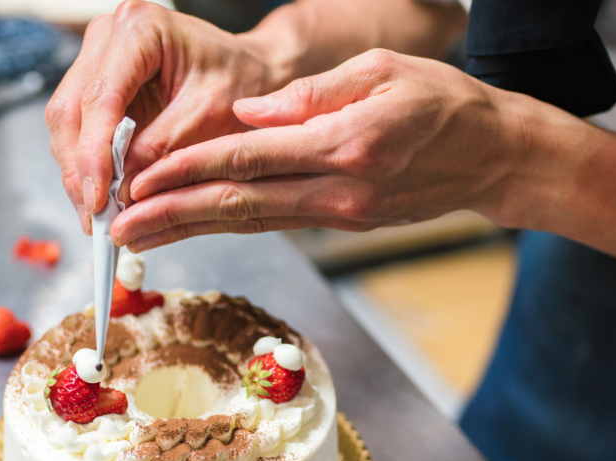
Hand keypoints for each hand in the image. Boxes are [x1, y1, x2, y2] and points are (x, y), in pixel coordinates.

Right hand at [46, 0, 277, 233]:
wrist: (251, 70)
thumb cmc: (240, 80)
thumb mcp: (210, 116)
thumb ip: (163, 147)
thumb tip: (122, 187)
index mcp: (140, 28)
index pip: (101, 96)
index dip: (93, 152)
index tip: (99, 197)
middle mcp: (109, 36)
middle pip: (72, 109)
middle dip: (81, 169)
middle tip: (96, 218)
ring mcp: (98, 59)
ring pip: (67, 123)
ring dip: (79, 173)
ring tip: (98, 217)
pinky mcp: (98, 84)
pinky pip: (79, 130)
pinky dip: (88, 166)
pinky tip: (102, 197)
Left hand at [112, 49, 533, 250]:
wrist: (497, 157)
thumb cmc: (446, 103)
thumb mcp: (385, 71)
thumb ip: (313, 94)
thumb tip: (249, 113)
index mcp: (346, 144)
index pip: (250, 156)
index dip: (188, 169)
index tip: (139, 177)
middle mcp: (339, 189)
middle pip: (240, 203)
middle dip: (173, 215)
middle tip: (118, 226)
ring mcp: (341, 213)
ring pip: (252, 221)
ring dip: (192, 228)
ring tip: (139, 235)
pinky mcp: (343, 221)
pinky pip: (276, 221)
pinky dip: (229, 225)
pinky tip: (194, 225)